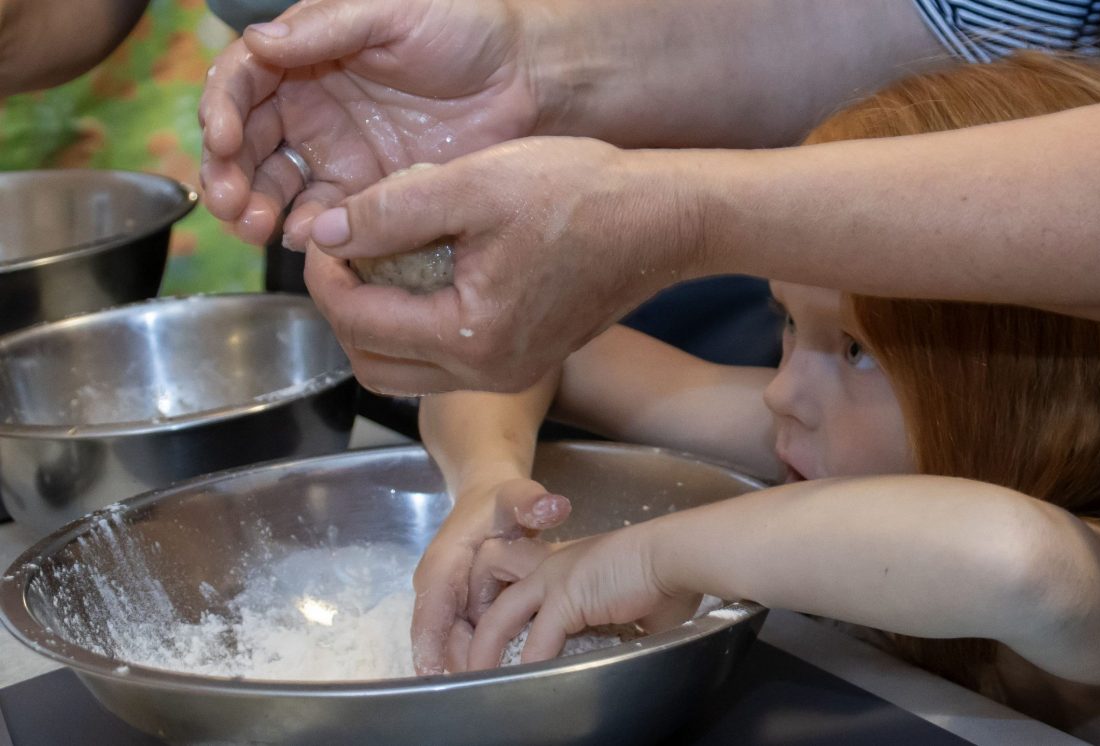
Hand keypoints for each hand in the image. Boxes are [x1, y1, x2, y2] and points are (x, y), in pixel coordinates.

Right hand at [198, 0, 538, 245]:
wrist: (527, 78)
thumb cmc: (466, 25)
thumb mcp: (392, 11)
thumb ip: (327, 28)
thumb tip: (258, 41)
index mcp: (307, 54)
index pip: (242, 82)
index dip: (221, 110)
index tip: (222, 140)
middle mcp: (313, 104)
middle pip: (247, 142)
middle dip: (228, 172)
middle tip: (229, 201)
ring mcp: (340, 151)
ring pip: (276, 184)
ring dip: (254, 207)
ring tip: (252, 226)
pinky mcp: (370, 190)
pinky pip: (327, 215)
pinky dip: (308, 229)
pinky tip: (303, 236)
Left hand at [304, 137, 702, 393]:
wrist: (661, 220)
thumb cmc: (580, 196)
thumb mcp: (473, 186)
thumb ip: (389, 211)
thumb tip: (323, 231)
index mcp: (468, 338)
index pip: (358, 322)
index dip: (323, 276)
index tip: (322, 232)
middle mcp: (486, 373)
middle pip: (372, 364)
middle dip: (343, 308)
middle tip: (343, 252)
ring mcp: (509, 372)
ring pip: (406, 370)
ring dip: (377, 322)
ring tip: (380, 261)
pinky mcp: (524, 359)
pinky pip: (445, 360)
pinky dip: (416, 325)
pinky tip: (427, 271)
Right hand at [411, 478, 570, 674]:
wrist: (489, 499)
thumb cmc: (500, 502)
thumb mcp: (517, 496)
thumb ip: (532, 502)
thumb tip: (553, 507)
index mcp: (443, 563)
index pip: (431, 609)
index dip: (430, 644)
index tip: (436, 676)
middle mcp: (436, 586)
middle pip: (440, 636)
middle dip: (461, 662)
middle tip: (493, 686)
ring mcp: (445, 600)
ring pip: (451, 642)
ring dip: (471, 662)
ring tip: (502, 685)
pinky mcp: (456, 609)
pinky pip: (463, 638)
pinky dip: (479, 654)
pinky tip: (504, 669)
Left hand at [464, 524, 701, 670]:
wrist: (676, 555)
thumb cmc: (666, 577)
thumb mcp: (634, 602)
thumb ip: (621, 622)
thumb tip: (633, 648)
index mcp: (567, 565)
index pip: (520, 585)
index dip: (505, 614)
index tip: (499, 643)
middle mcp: (552, 566)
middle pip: (495, 595)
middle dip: (477, 628)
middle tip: (469, 661)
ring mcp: (554, 577)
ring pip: (501, 616)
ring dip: (486, 650)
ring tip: (479, 678)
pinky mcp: (566, 594)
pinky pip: (537, 639)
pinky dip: (529, 664)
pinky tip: (523, 683)